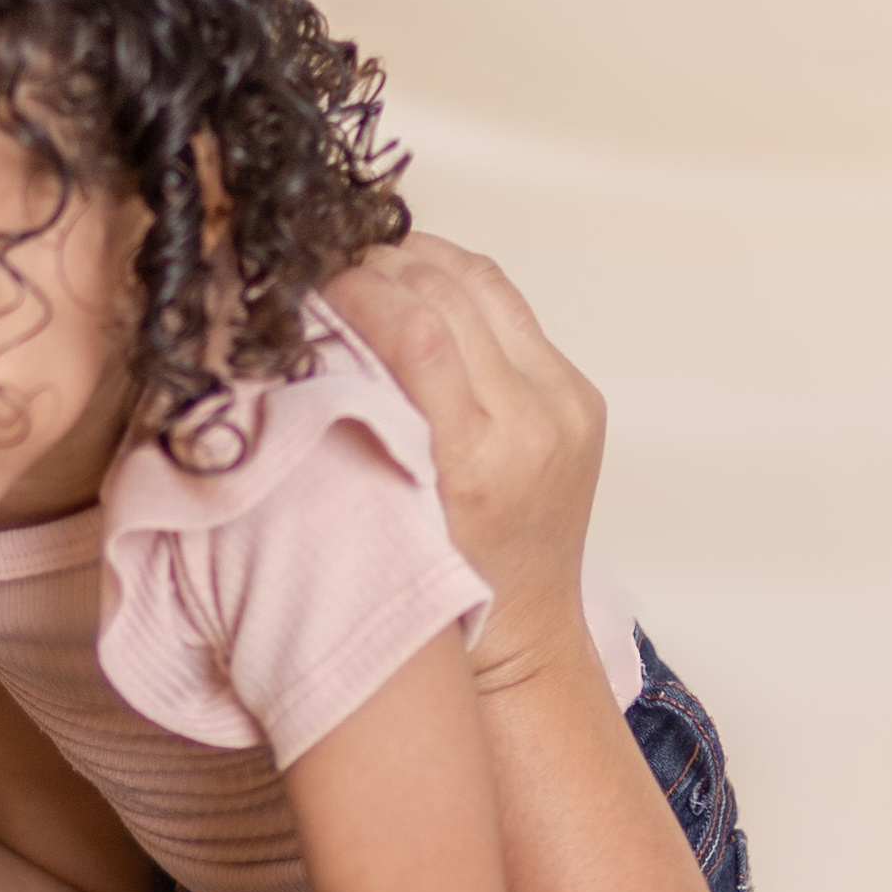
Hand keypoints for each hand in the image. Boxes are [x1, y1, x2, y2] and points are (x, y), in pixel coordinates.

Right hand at [327, 235, 604, 687]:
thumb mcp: (384, 513)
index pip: (419, 332)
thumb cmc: (437, 589)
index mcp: (479, 462)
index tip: (313, 283)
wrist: (523, 630)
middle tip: (331, 264)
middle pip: (452, 294)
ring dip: (422, 260)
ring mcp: (566, 404)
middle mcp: (535, 424)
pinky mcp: (578, 394)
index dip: (360, 289)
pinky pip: (511, 310)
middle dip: (384, 266)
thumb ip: (361, 426)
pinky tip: (418, 286)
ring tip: (370, 262)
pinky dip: (457, 286)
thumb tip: (316, 333)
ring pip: (485, 285)